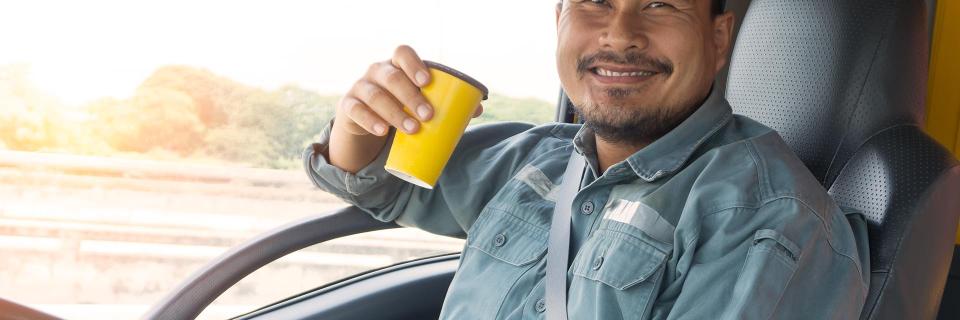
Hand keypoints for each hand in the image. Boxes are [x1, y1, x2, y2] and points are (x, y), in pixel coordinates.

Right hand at [336, 45, 483, 136]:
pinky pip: (356, 111)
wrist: (368, 120)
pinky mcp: (349, 107)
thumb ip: (444, 102)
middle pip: (391, 77)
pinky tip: (382, 130)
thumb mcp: (418, 99)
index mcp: (397, 65)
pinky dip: (370, 120)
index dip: (414, 64)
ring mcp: (361, 87)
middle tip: (428, 115)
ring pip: (375, 96)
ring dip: (395, 112)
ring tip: (412, 129)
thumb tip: (478, 108)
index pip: (403, 53)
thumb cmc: (401, 104)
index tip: (428, 82)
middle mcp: (377, 71)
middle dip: (411, 96)